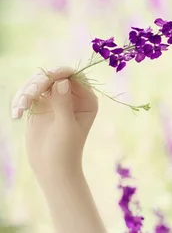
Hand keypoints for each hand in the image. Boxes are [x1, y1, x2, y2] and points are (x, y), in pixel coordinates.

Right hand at [11, 66, 97, 180]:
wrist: (52, 168)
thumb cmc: (65, 149)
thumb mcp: (66, 126)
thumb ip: (63, 103)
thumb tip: (62, 81)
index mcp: (87, 99)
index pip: (75, 77)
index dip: (61, 72)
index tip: (49, 76)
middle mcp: (72, 96)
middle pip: (54, 76)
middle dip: (38, 83)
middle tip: (28, 97)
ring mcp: (55, 99)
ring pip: (38, 82)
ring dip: (26, 92)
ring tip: (20, 108)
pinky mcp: (40, 105)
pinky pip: (28, 94)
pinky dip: (20, 100)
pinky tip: (17, 114)